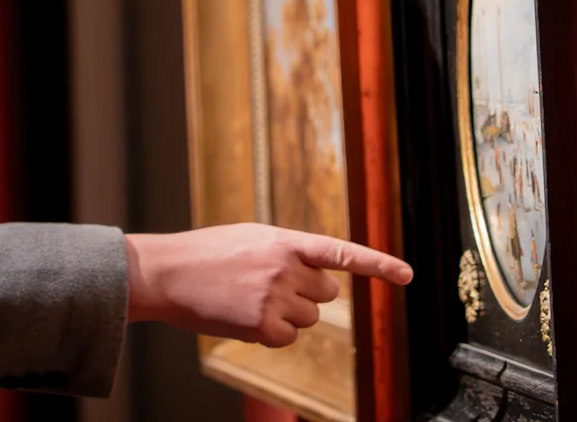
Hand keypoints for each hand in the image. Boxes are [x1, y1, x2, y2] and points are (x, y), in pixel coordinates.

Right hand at [124, 223, 411, 348]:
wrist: (169, 272)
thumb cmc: (207, 253)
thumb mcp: (251, 238)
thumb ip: (287, 252)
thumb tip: (318, 277)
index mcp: (285, 240)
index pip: (341, 252)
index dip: (377, 264)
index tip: (406, 275)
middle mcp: (285, 267)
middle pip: (325, 294)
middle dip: (305, 294)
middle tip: (268, 285)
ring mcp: (275, 296)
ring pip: (308, 320)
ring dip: (286, 314)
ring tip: (249, 298)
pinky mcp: (262, 324)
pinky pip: (287, 338)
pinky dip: (269, 333)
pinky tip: (243, 316)